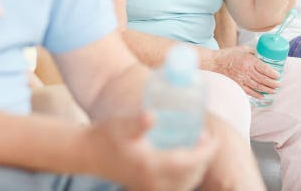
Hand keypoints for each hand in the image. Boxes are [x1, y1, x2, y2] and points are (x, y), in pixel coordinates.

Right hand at [87, 110, 216, 190]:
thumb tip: (152, 117)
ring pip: (186, 184)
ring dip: (197, 168)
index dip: (207, 150)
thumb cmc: (106, 136)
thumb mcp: (122, 125)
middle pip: (193, 175)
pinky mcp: (146, 189)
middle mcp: (153, 182)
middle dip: (204, 158)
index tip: (213, 136)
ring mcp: (150, 188)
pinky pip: (176, 188)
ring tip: (196, 146)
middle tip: (205, 137)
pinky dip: (187, 177)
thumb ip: (139, 122)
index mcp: (151, 166)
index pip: (191, 162)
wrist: (87, 154)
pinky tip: (185, 161)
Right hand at [211, 46, 279, 97]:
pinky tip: (262, 96)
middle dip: (273, 83)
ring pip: (258, 86)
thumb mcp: (242, 49)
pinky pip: (249, 91)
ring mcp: (242, 79)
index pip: (265, 69)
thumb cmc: (227, 55)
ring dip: (267, 90)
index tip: (278, 76)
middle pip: (263, 79)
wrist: (214, 63)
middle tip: (279, 85)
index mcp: (249, 61)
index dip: (273, 73)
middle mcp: (247, 71)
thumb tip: (260, 54)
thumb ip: (252, 52)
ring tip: (274, 91)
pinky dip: (257, 95)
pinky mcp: (237, 85)